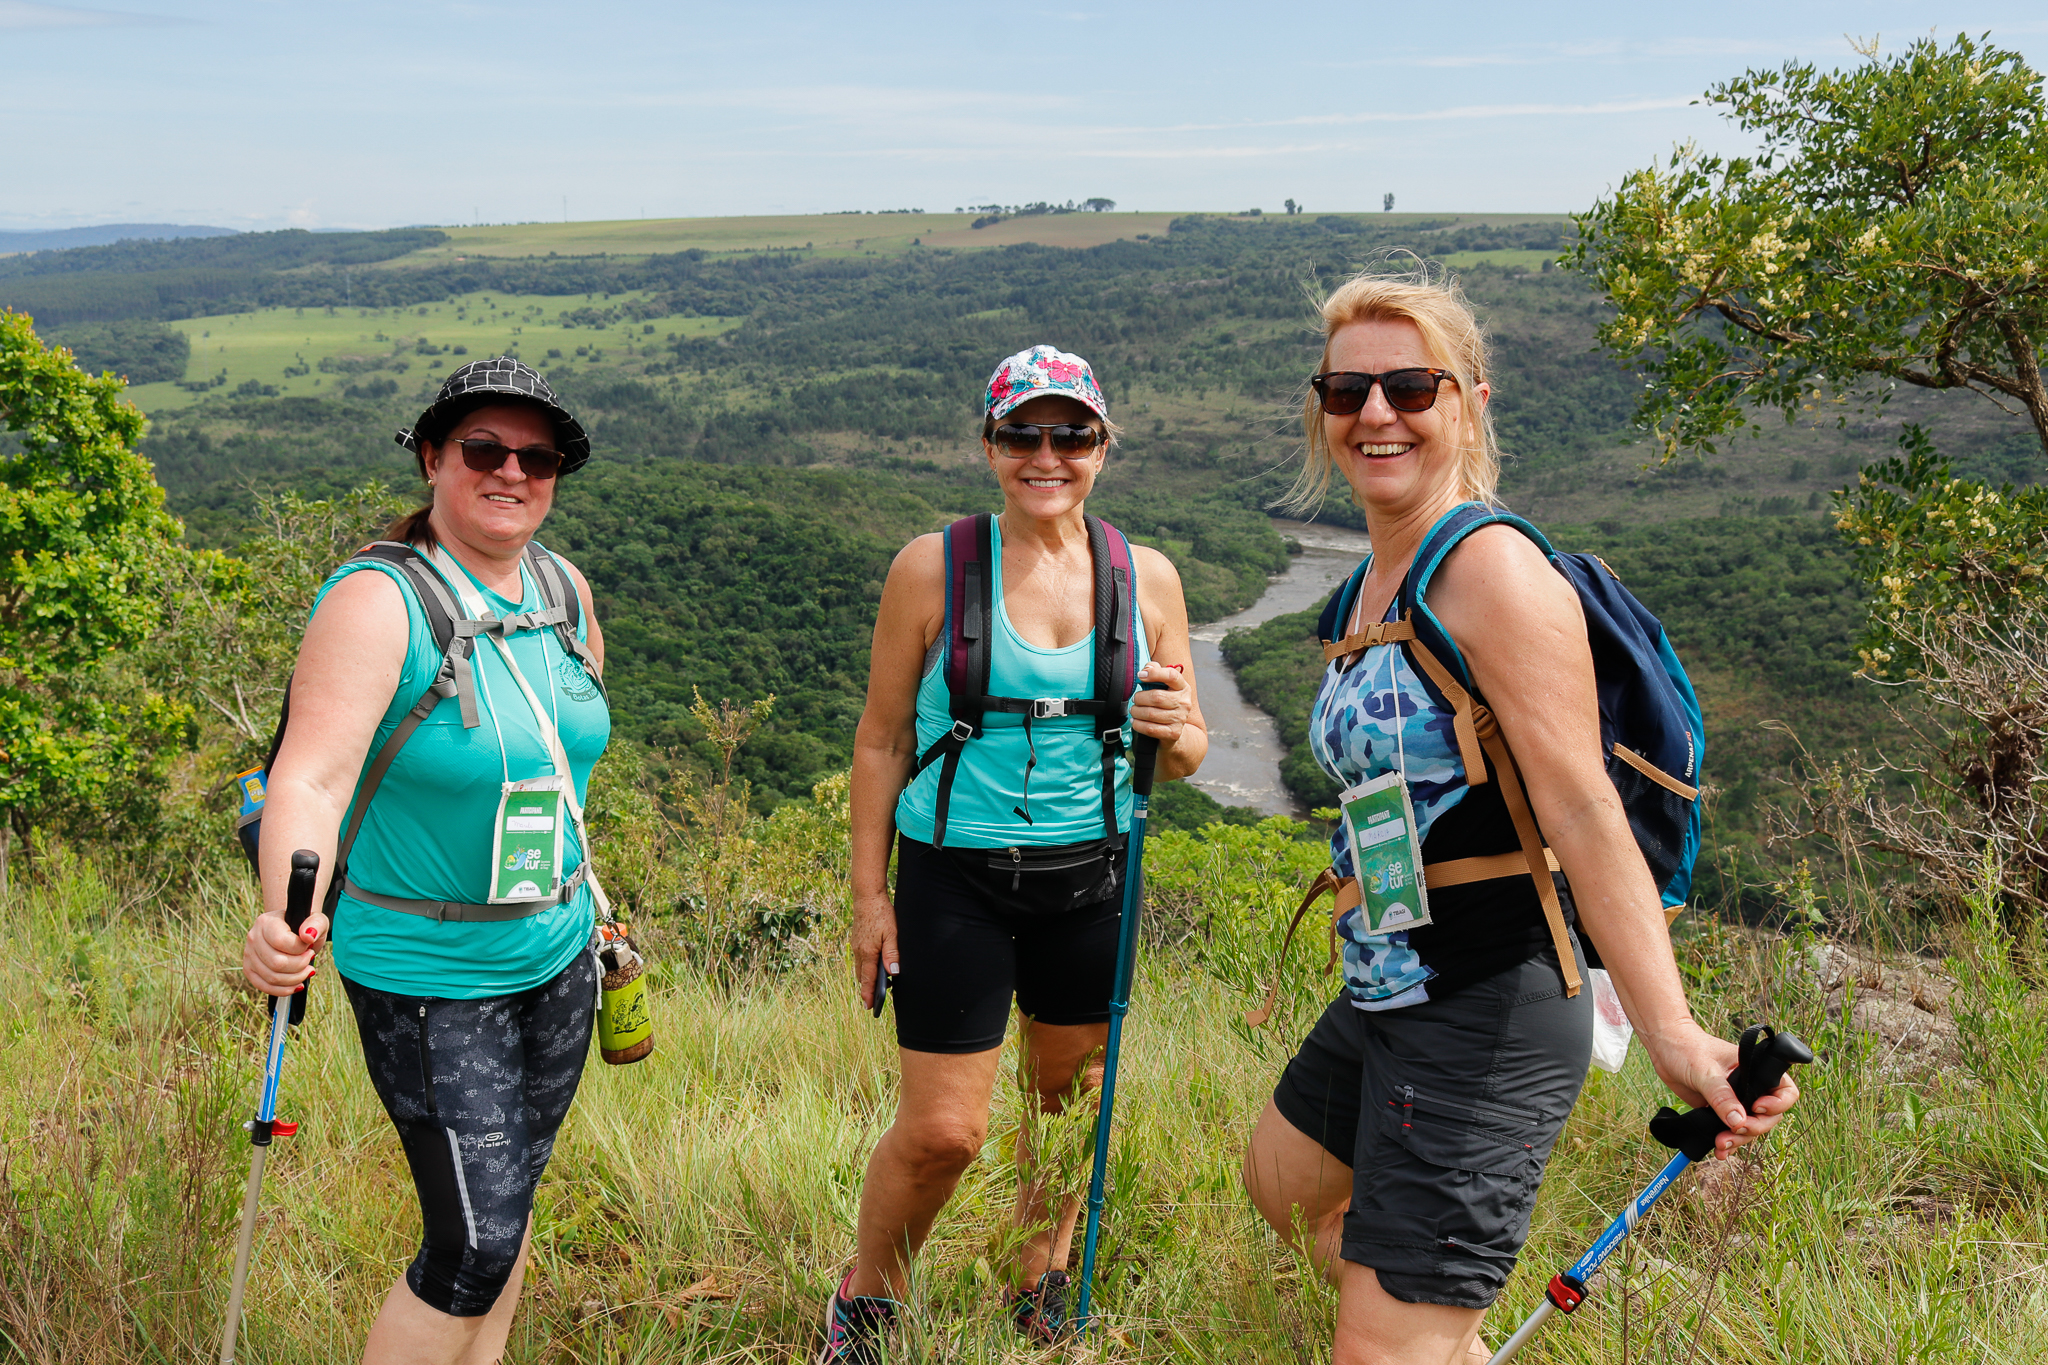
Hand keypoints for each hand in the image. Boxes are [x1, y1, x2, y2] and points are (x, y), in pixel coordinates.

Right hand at [241, 907, 326, 997]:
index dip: (300, 949)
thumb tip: (308, 936)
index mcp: (266, 922)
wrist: (292, 931)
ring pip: (271, 977)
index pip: (281, 942)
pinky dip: (284, 990)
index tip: (309, 946)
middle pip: (277, 963)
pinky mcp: (249, 970)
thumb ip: (316, 924)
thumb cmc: (305, 926)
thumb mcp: (317, 920)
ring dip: (295, 979)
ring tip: (307, 970)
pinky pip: (264, 987)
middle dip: (300, 965)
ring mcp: (249, 955)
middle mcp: (253, 938)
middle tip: (310, 958)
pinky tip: (297, 985)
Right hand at [851, 889, 898, 1010]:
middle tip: (870, 1003)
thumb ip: (892, 954)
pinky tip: (871, 968)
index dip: (868, 994)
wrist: (867, 897)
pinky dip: (864, 968)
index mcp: (868, 952)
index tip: (869, 1007)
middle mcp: (859, 951)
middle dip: (866, 989)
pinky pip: (859, 959)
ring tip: (872, 989)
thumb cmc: (882, 914)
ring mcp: (856, 946)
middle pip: (861, 976)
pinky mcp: (856, 940)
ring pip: (859, 968)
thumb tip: (893, 973)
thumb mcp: (892, 933)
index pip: (868, 978)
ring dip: (865, 979)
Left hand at [1129, 662, 1189, 746]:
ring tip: (1134, 710)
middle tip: (1135, 700)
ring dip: (1137, 712)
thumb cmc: (1165, 705)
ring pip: (1151, 713)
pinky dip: (1138, 725)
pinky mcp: (1173, 733)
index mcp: (1182, 687)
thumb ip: (1155, 672)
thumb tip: (1146, 668)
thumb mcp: (1164, 687)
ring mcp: (1180, 719)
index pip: (1171, 675)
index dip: (1155, 673)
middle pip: (1156, 697)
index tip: (1140, 676)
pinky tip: (1136, 722)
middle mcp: (1184, 702)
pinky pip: (1150, 728)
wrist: (1174, 731)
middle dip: (1139, 698)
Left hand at [1645, 1022, 1800, 1158]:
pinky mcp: (1720, 1109)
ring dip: (1739, 1140)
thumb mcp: (1705, 1071)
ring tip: (1721, 1145)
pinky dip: (1728, 1141)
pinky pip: (1731, 1130)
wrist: (1664, 1047)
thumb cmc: (1687, 1048)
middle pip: (1768, 1116)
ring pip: (1749, 1126)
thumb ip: (1721, 1096)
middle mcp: (1751, 1085)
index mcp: (1756, 1069)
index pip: (1785, 1091)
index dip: (1778, 1104)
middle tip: (1736, 1132)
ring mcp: (1736, 1099)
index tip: (1757, 1108)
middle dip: (1755, 1128)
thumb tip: (1738, 1122)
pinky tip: (1720, 1150)